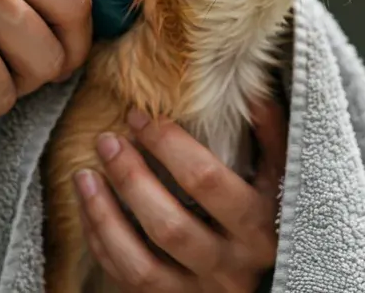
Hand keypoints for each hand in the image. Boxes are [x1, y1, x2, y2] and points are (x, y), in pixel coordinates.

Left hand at [73, 100, 286, 292]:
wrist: (260, 284)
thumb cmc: (268, 218)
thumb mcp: (280, 179)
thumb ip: (271, 138)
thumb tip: (254, 91)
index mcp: (261, 226)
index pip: (207, 181)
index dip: (169, 146)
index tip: (142, 118)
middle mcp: (232, 265)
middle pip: (170, 224)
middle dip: (132, 178)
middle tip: (108, 140)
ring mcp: (200, 290)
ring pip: (141, 262)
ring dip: (106, 215)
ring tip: (84, 174)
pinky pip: (127, 277)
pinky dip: (103, 242)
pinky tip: (90, 208)